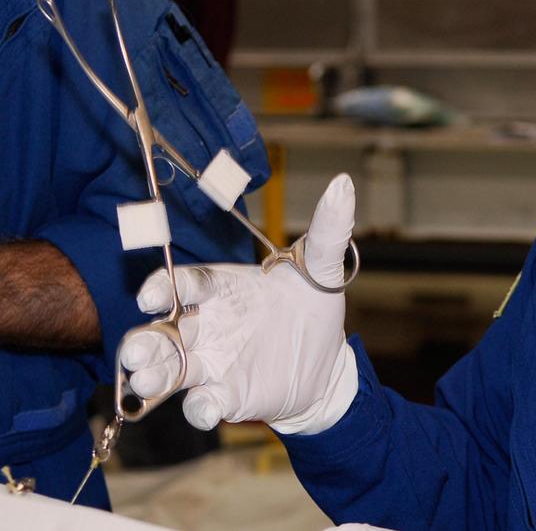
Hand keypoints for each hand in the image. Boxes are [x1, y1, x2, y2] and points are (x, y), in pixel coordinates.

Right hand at [121, 174, 358, 433]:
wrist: (328, 361)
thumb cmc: (312, 307)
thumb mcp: (322, 268)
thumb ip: (328, 231)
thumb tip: (343, 185)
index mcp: (222, 288)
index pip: (185, 283)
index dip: (164, 287)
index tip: (152, 295)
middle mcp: (206, 325)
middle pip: (161, 330)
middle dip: (142, 340)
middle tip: (135, 349)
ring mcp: (211, 362)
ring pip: (168, 368)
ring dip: (154, 374)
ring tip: (148, 380)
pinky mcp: (225, 395)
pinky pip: (201, 404)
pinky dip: (199, 407)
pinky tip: (207, 406)